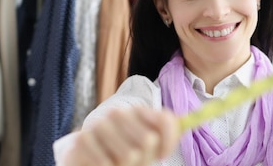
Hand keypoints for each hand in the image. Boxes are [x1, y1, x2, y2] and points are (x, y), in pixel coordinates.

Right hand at [62, 107, 180, 165]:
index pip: (166, 121)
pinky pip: (107, 163)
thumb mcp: (145, 142)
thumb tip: (190, 122)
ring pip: (129, 155)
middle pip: (149, 141)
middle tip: (133, 160)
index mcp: (139, 112)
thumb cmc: (121, 150)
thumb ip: (167, 132)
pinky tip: (103, 164)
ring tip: (117, 162)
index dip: (169, 141)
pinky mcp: (82, 140)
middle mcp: (119, 114)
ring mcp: (100, 125)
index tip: (162, 155)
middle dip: (144, 158)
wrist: (83, 154)